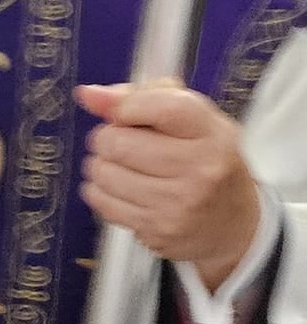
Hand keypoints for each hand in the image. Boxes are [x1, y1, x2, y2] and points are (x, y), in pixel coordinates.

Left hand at [77, 82, 264, 289]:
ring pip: (103, 172)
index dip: (127, 105)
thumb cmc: (205, 160)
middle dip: (107, 138)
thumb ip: (142, 97)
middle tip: (120, 142)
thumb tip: (89, 94)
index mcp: (212, 134)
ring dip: (101, 165)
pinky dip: (100, 191)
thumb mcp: (192, 120)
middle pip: (118, 142)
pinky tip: (120, 189)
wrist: (234, 223)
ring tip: (121, 166)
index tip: (123, 113)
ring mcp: (179, 204)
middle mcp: (201, 169)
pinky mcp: (158, 230)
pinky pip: (102, 202)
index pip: (162, 106)